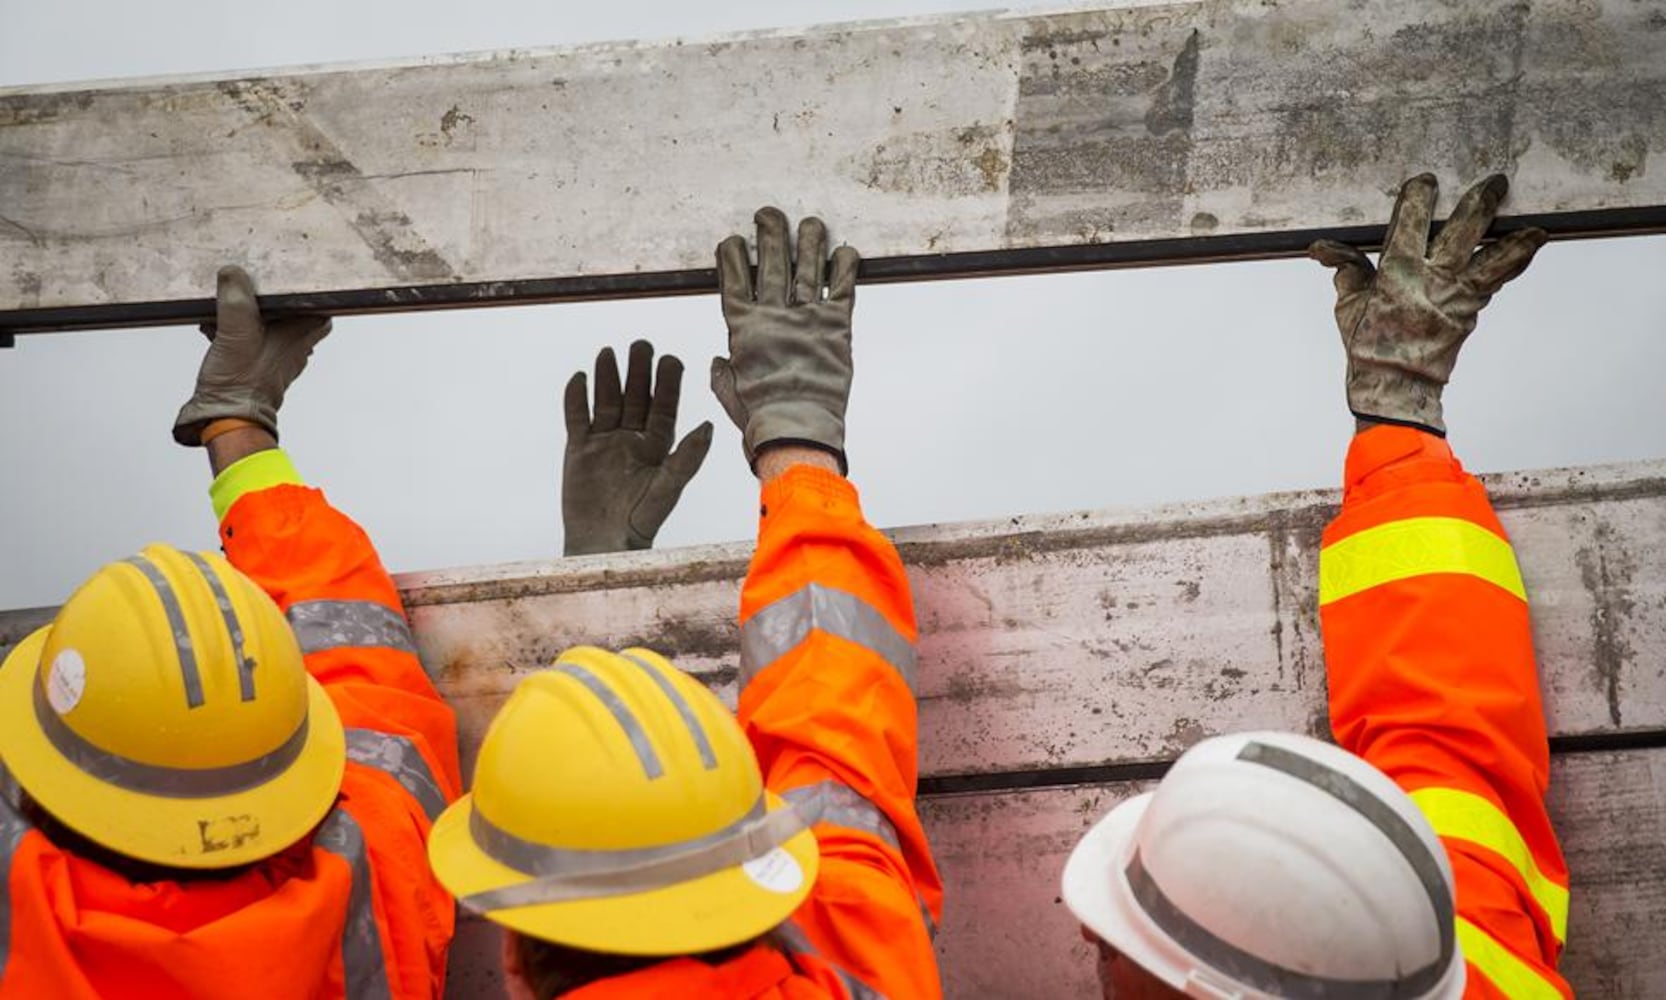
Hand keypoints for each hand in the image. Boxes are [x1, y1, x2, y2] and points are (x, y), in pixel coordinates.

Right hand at [173, 266, 330, 445]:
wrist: (226, 416)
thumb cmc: (241, 383)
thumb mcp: (236, 332)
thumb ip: (237, 300)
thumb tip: (234, 273)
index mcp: (301, 333)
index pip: (319, 301)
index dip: (307, 286)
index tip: (289, 272)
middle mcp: (295, 344)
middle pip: (290, 308)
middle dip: (268, 295)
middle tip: (250, 283)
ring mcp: (277, 354)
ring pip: (267, 321)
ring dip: (246, 311)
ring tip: (225, 303)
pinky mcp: (257, 362)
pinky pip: (249, 335)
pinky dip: (234, 327)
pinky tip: (213, 325)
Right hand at [562, 340, 712, 554]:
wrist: (603, 543)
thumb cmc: (642, 520)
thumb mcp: (669, 487)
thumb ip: (687, 457)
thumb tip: (709, 426)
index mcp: (657, 447)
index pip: (663, 408)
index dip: (667, 385)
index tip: (671, 360)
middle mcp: (632, 440)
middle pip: (635, 398)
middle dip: (638, 373)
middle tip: (642, 345)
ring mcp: (604, 443)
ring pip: (607, 402)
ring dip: (607, 378)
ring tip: (608, 353)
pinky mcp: (578, 450)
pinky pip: (577, 418)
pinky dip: (576, 399)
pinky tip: (579, 378)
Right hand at [711, 207, 857, 473]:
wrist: (796, 430)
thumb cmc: (759, 417)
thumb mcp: (729, 392)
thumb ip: (723, 371)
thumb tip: (719, 361)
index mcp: (743, 327)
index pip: (733, 278)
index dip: (732, 255)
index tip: (733, 241)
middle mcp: (774, 315)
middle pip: (771, 262)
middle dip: (770, 232)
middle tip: (769, 214)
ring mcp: (806, 318)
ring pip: (807, 267)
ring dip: (809, 240)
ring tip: (810, 223)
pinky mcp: (836, 327)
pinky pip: (842, 288)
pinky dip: (845, 267)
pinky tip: (845, 251)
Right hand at [1309, 174, 1546, 435]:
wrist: (1396, 386)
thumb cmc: (1367, 347)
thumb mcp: (1348, 305)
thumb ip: (1346, 270)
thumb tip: (1324, 249)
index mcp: (1398, 274)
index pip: (1411, 223)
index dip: (1419, 197)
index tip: (1425, 181)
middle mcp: (1434, 280)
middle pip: (1465, 230)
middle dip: (1481, 201)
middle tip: (1496, 182)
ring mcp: (1458, 295)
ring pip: (1497, 257)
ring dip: (1516, 236)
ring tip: (1535, 221)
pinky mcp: (1472, 310)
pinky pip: (1499, 279)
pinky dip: (1514, 261)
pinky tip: (1529, 243)